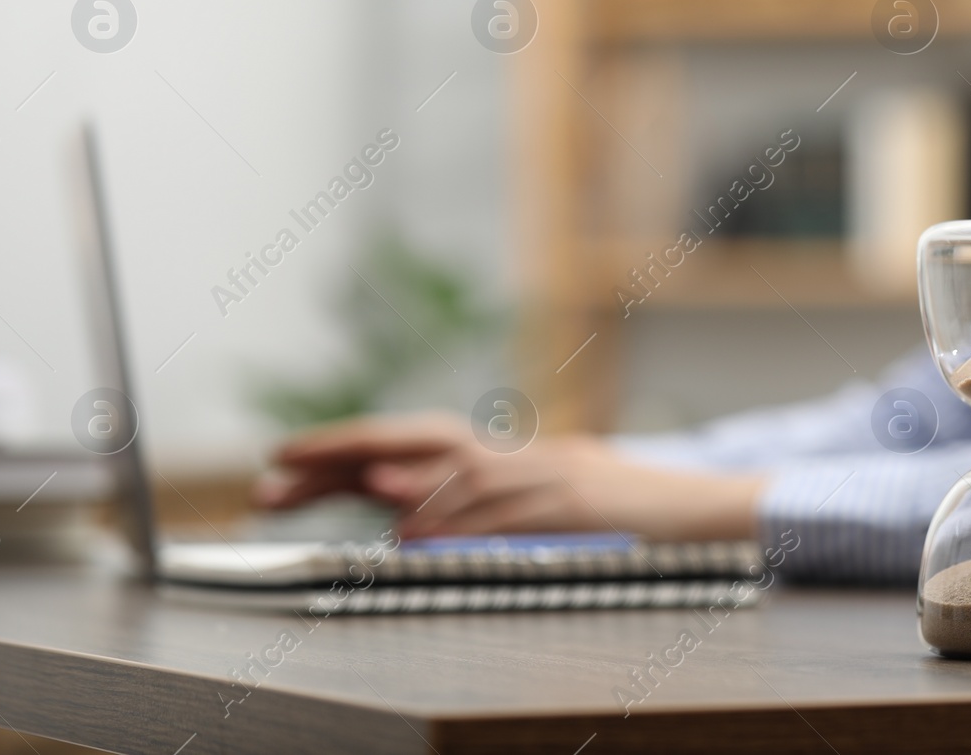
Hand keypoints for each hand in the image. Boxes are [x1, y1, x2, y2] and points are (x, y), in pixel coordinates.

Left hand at [254, 413, 764, 541]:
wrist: (692, 510)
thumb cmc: (610, 513)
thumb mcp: (534, 503)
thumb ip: (472, 509)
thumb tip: (403, 531)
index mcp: (494, 454)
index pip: (402, 442)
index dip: (339, 448)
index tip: (278, 461)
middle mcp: (509, 455)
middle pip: (414, 438)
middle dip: (346, 449)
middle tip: (279, 464)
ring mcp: (541, 477)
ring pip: (458, 473)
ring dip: (401, 480)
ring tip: (355, 481)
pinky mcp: (572, 504)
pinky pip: (503, 515)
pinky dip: (458, 521)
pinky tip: (420, 530)